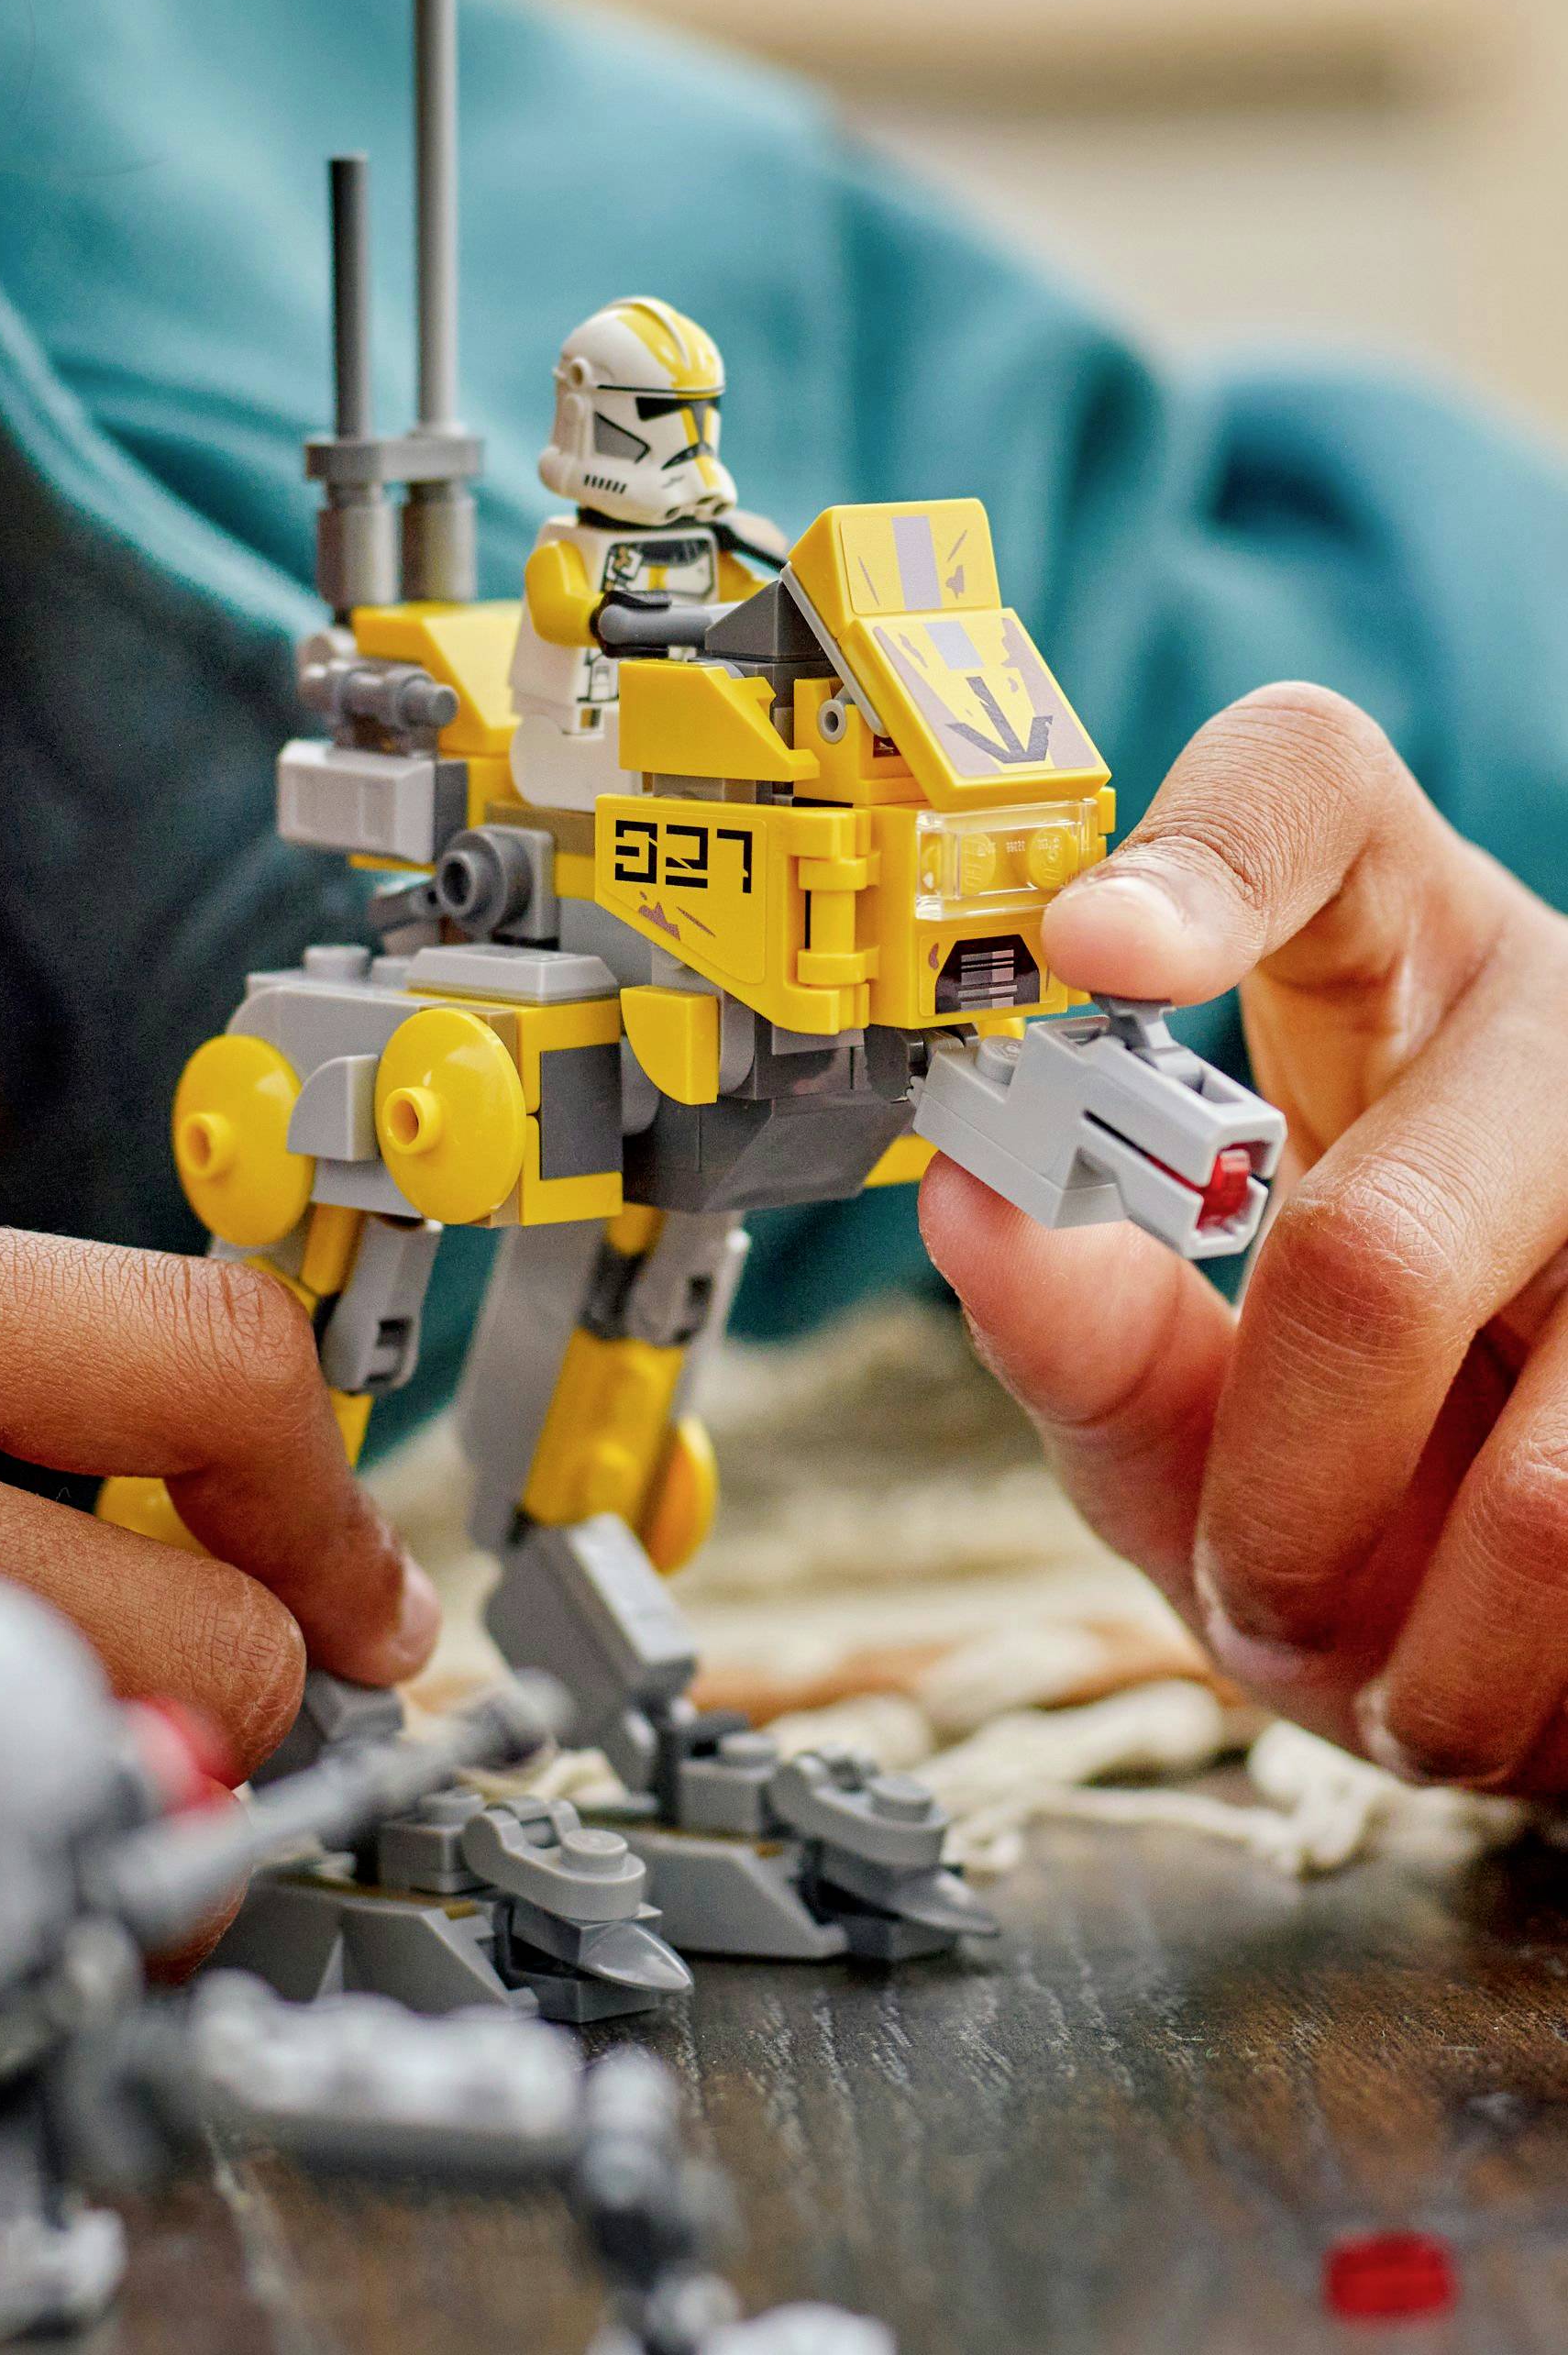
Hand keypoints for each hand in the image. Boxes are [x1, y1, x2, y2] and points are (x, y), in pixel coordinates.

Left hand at [919, 683, 1567, 1792]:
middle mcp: (1552, 1019)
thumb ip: (1071, 1319)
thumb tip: (967, 1199)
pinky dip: (1528, 1686)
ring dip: (1422, 1636)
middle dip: (1278, 1489)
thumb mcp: (1178, 1385)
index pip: (1304, 790)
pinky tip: (1505, 1662)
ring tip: (1390, 1663)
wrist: (1560, 1551)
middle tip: (1248, 1585)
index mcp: (1385, 958)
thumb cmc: (1346, 1435)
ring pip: (1553, 1479)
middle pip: (1375, 1258)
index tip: (1086, 943)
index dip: (1201, 861)